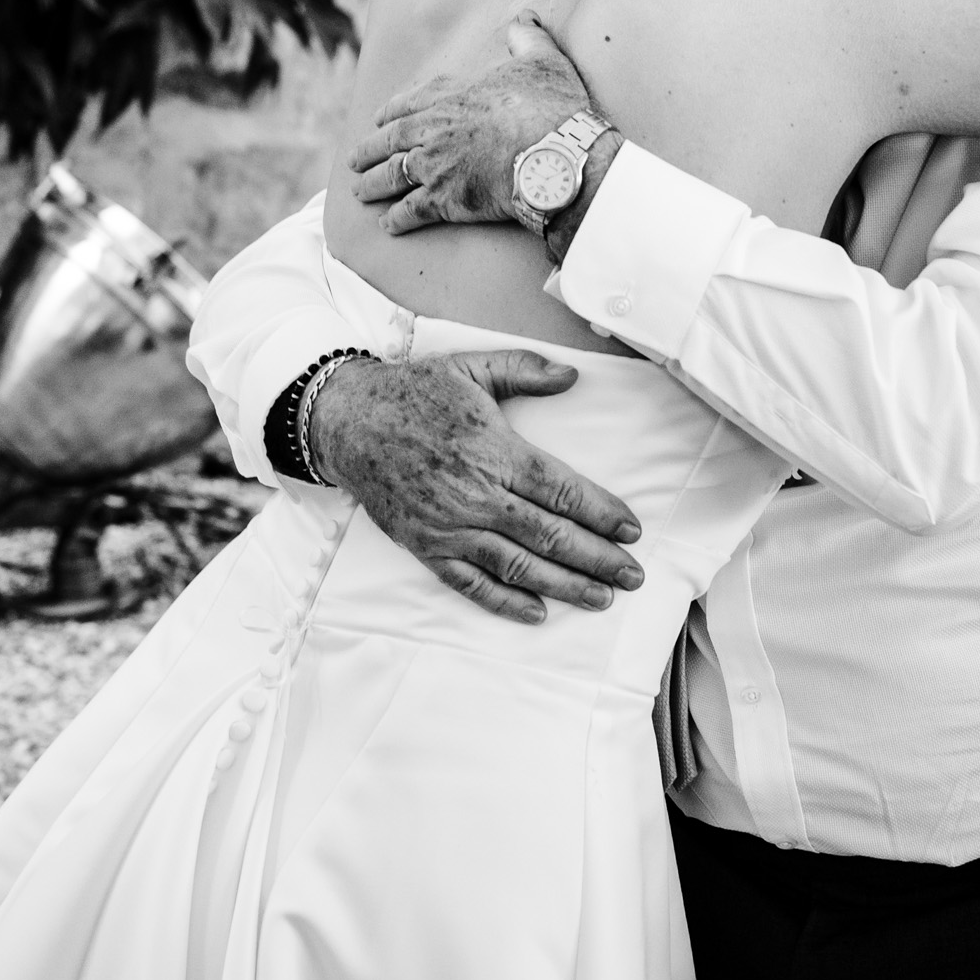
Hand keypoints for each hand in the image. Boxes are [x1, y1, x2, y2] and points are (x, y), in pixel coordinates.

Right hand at [311, 351, 646, 623]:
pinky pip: (469, 583)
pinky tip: (536, 612)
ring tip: (601, 599)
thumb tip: (573, 377)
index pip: (561, 490)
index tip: (632, 530)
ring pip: (517, 564)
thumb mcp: (471, 367)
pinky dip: (504, 602)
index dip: (601, 513)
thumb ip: (525, 370)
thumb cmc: (413, 392)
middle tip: (632, 576)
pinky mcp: (425, 546)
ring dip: (564, 585)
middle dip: (597, 559)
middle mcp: (475, 494)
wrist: (346, 421)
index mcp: (494, 450)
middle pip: (548, 535)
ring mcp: (448, 525)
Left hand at [347, 15, 588, 235]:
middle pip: (391, 140)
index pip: (411, 101)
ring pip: (392, 175)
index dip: (392, 111)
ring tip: (359, 192)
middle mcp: (434, 129)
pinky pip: (410, 211)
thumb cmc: (551, 108)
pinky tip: (387, 225)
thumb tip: (526, 18)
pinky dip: (396, 219)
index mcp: (452, 96)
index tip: (378, 118)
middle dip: (369, 151)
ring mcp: (434, 165)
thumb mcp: (544, 61)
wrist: (553, 154)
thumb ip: (528, 39)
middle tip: (354, 160)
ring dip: (373, 185)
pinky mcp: (443, 199)